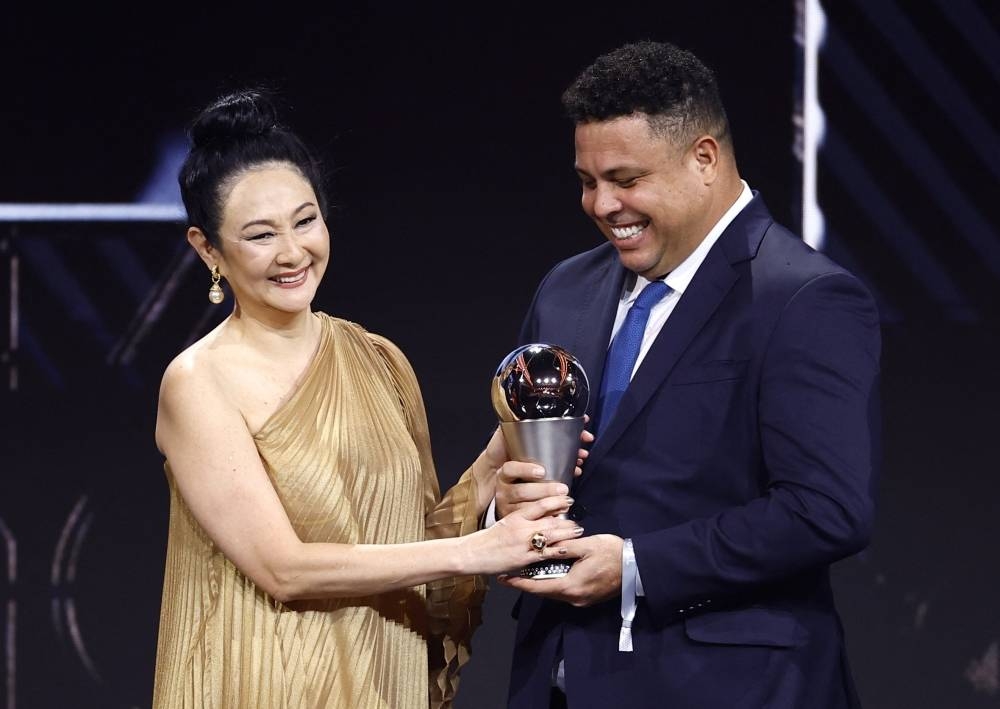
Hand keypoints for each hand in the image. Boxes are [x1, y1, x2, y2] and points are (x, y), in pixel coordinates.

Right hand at [466, 495, 583, 575]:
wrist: (472, 553)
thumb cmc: (487, 539)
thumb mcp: (503, 522)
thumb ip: (520, 518)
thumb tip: (539, 515)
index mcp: (515, 516)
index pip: (539, 505)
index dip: (556, 501)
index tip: (567, 499)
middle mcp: (521, 527)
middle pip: (549, 519)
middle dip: (566, 518)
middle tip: (577, 517)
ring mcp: (523, 543)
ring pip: (551, 535)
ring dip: (567, 532)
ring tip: (578, 530)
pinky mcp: (524, 558)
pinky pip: (545, 553)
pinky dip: (558, 550)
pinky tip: (568, 548)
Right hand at [495, 418, 593, 519]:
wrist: (506, 498)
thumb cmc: (524, 473)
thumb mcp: (529, 458)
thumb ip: (548, 443)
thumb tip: (584, 421)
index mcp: (506, 472)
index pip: (510, 468)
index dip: (525, 469)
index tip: (542, 471)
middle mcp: (504, 488)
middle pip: (521, 491)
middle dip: (545, 490)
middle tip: (564, 488)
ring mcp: (507, 505)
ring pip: (526, 507)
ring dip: (549, 504)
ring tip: (566, 500)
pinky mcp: (514, 518)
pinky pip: (530, 521)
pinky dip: (546, 517)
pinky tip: (559, 514)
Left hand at [497, 533, 623, 606]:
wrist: (637, 567)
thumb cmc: (612, 553)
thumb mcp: (587, 544)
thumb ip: (564, 546)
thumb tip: (545, 545)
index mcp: (571, 586)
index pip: (538, 588)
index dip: (519, 583)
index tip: (504, 579)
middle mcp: (574, 598)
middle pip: (544, 592)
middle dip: (528, 583)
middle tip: (512, 573)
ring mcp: (582, 600)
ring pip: (554, 592)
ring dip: (541, 583)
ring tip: (527, 572)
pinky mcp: (588, 597)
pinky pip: (565, 591)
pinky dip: (554, 582)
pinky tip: (549, 572)